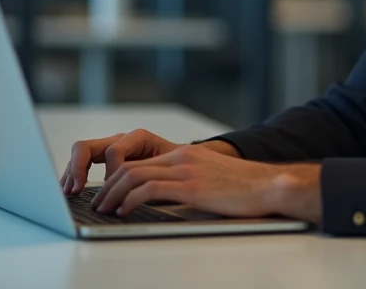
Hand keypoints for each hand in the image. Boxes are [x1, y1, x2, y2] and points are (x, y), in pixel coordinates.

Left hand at [61, 129, 242, 193]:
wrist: (268, 186)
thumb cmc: (243, 189)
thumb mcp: (209, 180)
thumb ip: (186, 183)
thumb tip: (164, 199)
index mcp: (184, 154)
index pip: (139, 160)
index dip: (117, 177)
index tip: (107, 192)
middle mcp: (181, 157)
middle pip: (130, 165)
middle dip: (107, 185)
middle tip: (97, 203)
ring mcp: (186, 170)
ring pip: (134, 175)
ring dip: (113, 194)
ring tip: (104, 209)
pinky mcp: (191, 186)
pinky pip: (150, 189)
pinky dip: (130, 200)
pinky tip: (124, 211)